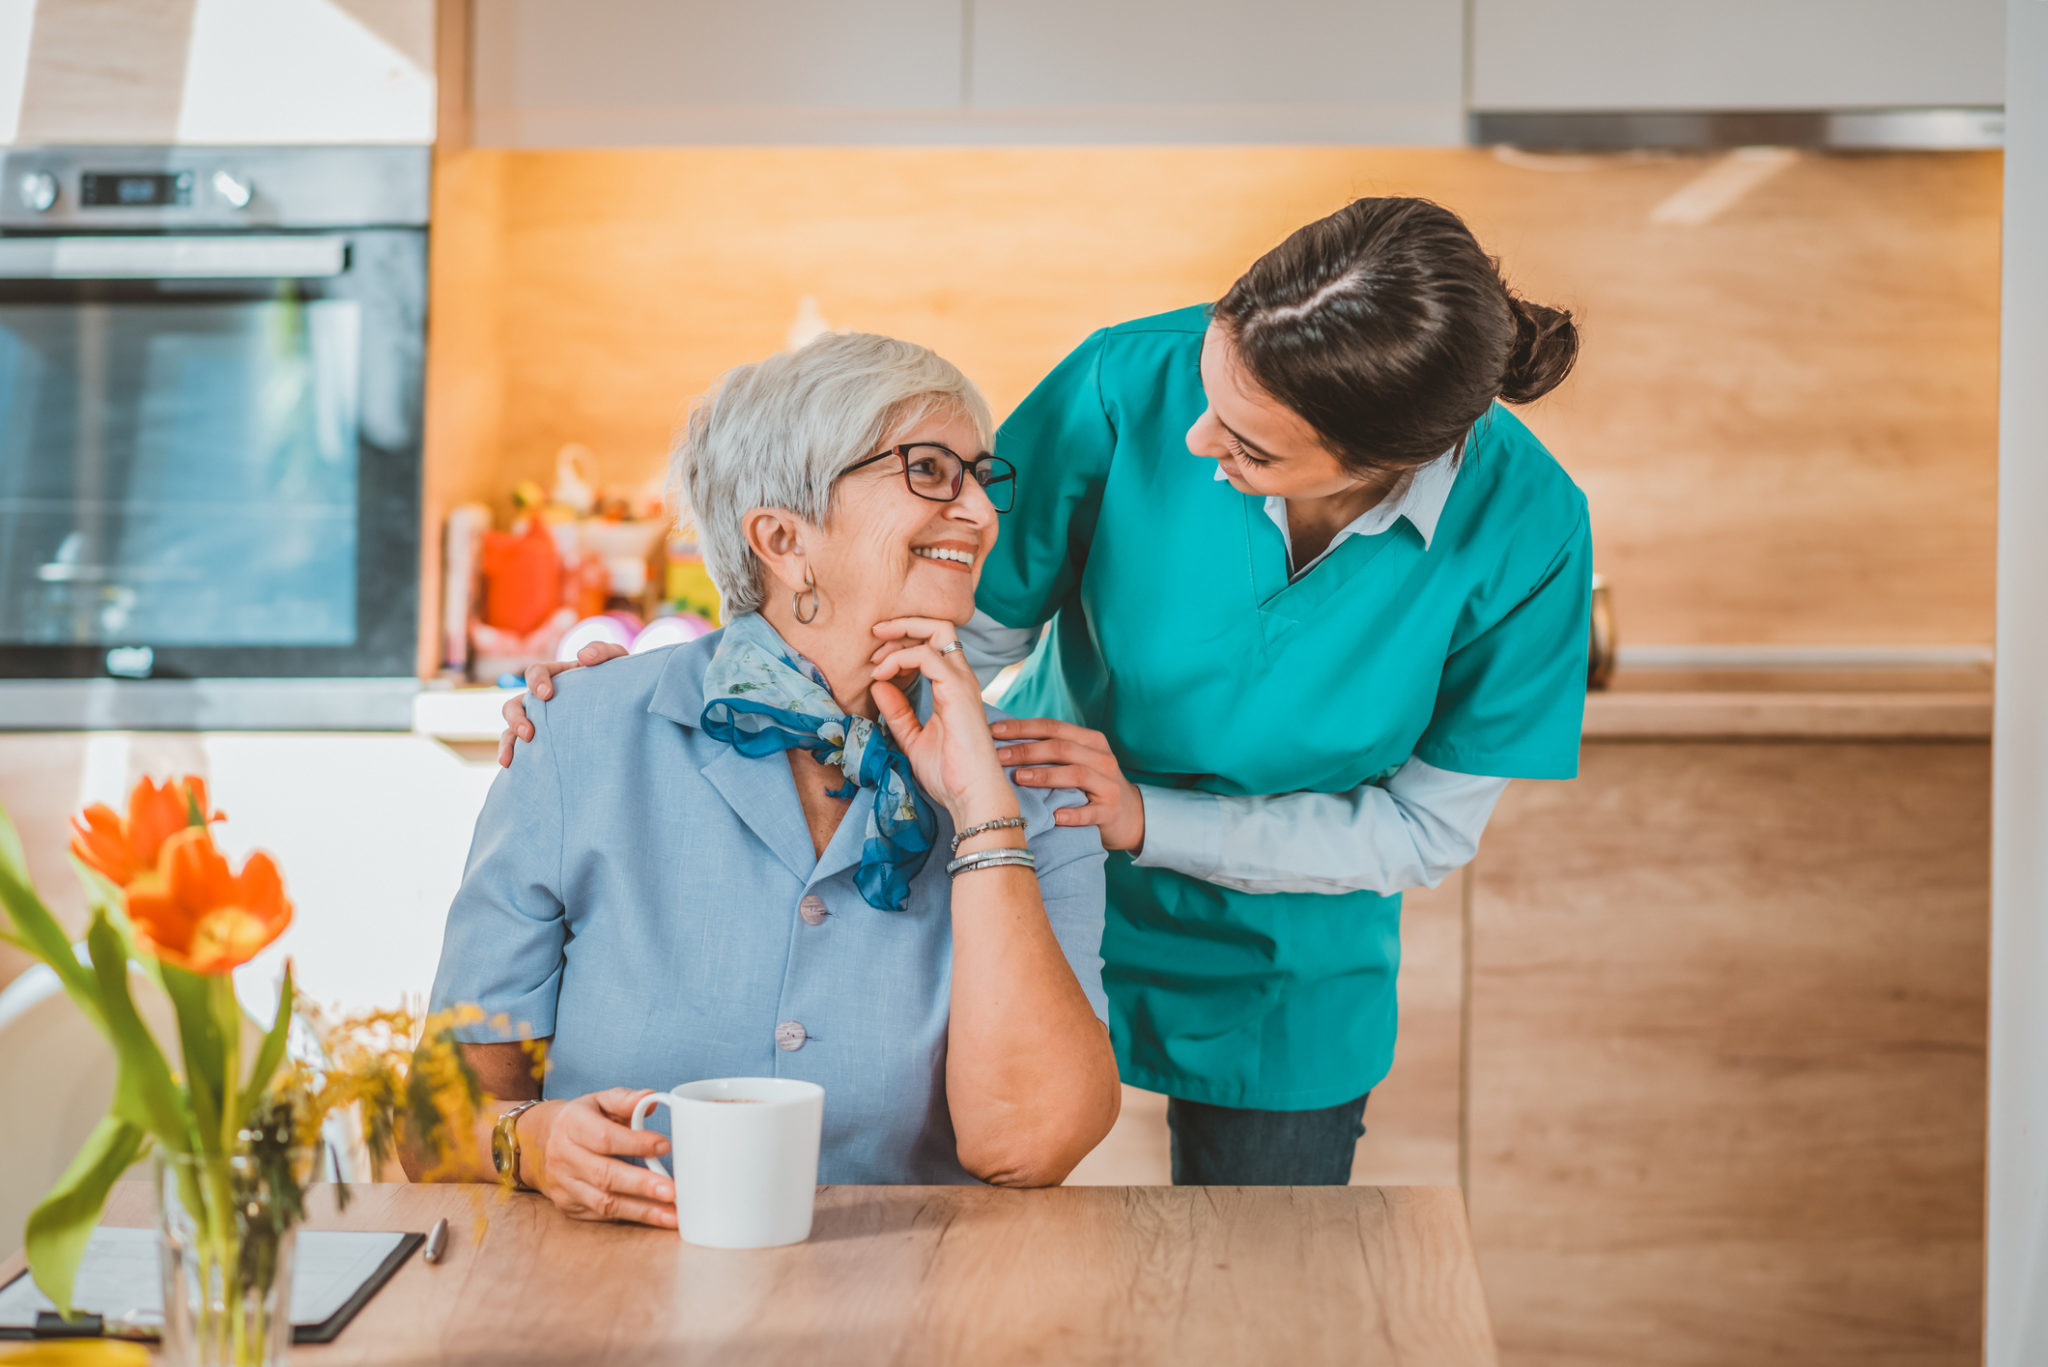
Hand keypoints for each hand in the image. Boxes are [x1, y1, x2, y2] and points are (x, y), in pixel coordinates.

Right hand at [496, 642, 629, 766]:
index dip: (536, 682)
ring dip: (508, 742)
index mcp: (557, 677)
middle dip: (516, 718)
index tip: (547, 695)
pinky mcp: (546, 744)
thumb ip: (603, 651)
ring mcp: (542, 723)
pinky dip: (512, 758)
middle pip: (514, 704)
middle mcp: (543, 701)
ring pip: (511, 730)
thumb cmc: (620, 680)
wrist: (630, 709)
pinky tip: (512, 769)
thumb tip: (583, 657)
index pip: (536, 672)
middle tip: (530, 733)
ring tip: (510, 758)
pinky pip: (522, 752)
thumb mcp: (617, 659)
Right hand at [517, 1089, 676, 1227]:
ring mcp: (565, 1185)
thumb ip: (625, 1100)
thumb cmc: (580, 1120)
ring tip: (672, 1215)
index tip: (665, 1146)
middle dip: (642, 1185)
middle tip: (673, 1191)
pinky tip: (655, 1218)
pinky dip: (630, 1217)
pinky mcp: (569, 1206)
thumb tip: (650, 1099)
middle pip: (605, 1175)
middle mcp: (564, 1157)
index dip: (636, 1143)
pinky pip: (601, 1215)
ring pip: (604, 1202)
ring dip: (641, 1211)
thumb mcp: (599, 1101)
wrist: (538, 1142)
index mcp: (573, 1125)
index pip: (605, 1138)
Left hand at [869, 618, 1015, 824]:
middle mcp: (961, 678)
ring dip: (900, 636)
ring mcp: (962, 681)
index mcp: (953, 687)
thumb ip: (898, 712)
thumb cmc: (950, 774)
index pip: (933, 643)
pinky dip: (899, 658)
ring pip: (937, 630)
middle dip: (903, 625)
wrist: (970, 796)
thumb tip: (878, 685)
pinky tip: (882, 675)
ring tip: (876, 658)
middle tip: (875, 636)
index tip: (875, 661)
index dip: (903, 642)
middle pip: (939, 626)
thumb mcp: (912, 738)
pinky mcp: (957, 690)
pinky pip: (926, 655)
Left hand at [990, 719, 1145, 851]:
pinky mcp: (1110, 812)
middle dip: (1027, 751)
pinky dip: (1072, 814)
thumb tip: (1003, 741)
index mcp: (1090, 741)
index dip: (1022, 728)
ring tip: (1019, 778)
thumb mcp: (1078, 760)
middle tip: (998, 757)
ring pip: (1076, 774)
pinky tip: (1054, 816)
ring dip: (1045, 776)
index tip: (993, 732)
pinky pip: (1090, 812)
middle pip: (1061, 748)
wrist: (1130, 814)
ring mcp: (1108, 785)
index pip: (1052, 728)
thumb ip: (1051, 750)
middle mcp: (1102, 759)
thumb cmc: (1091, 785)